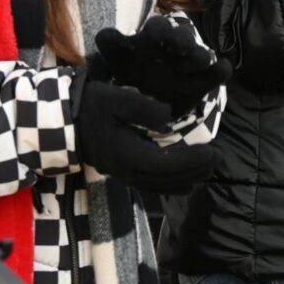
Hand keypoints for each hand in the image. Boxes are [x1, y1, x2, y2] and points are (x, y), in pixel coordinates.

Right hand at [72, 72, 216, 191]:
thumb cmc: (92, 107)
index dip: (192, 161)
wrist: (64, 123)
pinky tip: (184, 180)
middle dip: (194, 171)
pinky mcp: (122, 172)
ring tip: (208, 170)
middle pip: (166, 179)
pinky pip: (150, 184)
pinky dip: (170, 184)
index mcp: (126, 154)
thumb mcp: (117, 99)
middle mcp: (126, 171)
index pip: (166, 164)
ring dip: (185, 179)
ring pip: (159, 185)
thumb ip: (144, 108)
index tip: (214, 152)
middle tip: (218, 159)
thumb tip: (169, 117)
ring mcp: (123, 174)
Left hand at [95, 15, 230, 117]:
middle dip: (181, 39)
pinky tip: (223, 70)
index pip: (157, 28)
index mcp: (154, 37)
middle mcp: (175, 45)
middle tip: (180, 45)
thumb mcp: (120, 58)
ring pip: (199, 54)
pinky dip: (220, 71)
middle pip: (181, 37)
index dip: (157, 30)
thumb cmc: (134, 69)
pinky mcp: (204, 79)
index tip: (153, 34)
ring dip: (200, 55)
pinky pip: (216, 73)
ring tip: (203, 60)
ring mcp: (191, 61)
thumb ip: (113, 46)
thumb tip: (104, 34)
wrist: (153, 95)